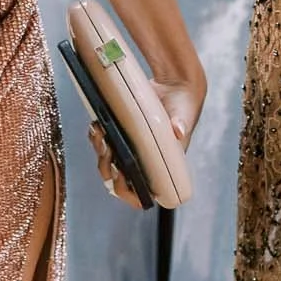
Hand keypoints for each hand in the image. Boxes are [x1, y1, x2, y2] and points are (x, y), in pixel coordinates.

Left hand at [86, 78, 202, 208]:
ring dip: (100, 151)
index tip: (120, 175)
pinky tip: (97, 126)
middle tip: (107, 149)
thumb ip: (181, 124)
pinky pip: (103, 143)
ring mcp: (130, 148)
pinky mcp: (121, 133)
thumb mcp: (184, 115)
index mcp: (160, 167)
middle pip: (118, 179)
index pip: (141, 193)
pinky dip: (97, 137)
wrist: (174, 87)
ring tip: (99, 134)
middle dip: (107, 168)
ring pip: (107, 162)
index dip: (127, 191)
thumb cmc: (183, 107)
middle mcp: (143, 162)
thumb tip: (178, 130)